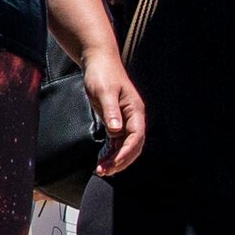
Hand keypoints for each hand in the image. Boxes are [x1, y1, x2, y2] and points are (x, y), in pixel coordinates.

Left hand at [84, 49, 146, 175]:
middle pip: (133, 145)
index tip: (114, 164)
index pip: (136, 137)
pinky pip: (116, 142)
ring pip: (125, 146)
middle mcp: (133, 117)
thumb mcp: (104, 91)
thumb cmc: (102, 74)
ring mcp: (125, 120)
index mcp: (135, 110)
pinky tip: (103, 161)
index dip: (126, 152)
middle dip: (121, 160)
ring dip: (115, 159)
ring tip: (101, 170)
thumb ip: (110, 110)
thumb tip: (116, 129)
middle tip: (104, 171)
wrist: (98, 62)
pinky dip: (111, 153)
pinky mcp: (115, 121)